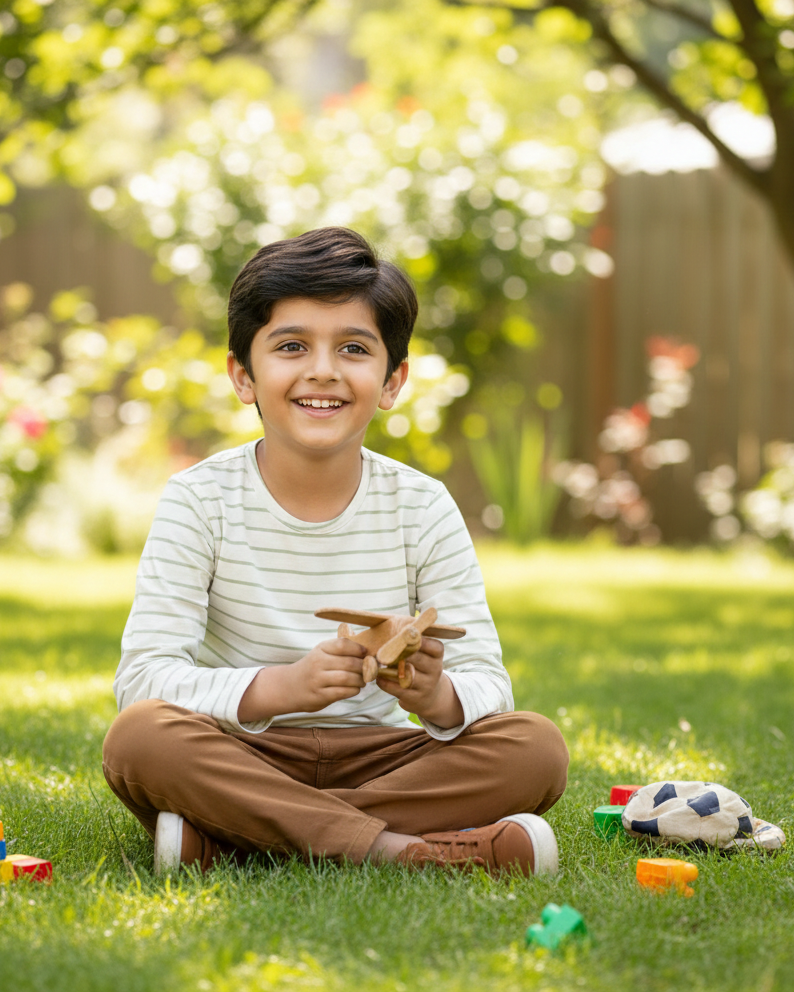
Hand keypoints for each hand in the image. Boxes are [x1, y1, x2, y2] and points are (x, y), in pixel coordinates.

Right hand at [238, 637, 366, 721]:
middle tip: (369, 670)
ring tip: (362, 681)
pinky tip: (354, 689)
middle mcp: (318, 662)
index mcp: (321, 649)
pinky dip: (353, 691)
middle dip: (364, 667)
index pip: (343, 644)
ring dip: (360, 680)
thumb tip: (368, 652)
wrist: (289, 687)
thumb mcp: (322, 653)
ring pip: (348, 678)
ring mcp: (318, 680)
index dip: (359, 649)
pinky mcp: (320, 696)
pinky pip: (343, 692)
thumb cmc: (313, 668)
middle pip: (349, 663)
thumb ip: (341, 650)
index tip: (366, 654)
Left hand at [376, 636, 463, 728]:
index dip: (419, 640)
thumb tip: (396, 621)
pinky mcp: (415, 698)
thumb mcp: (423, 651)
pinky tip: (378, 675)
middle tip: (384, 647)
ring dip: (389, 668)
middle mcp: (435, 670)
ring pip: (405, 675)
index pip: (433, 646)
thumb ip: (412, 638)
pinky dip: (384, 681)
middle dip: (399, 652)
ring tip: (377, 661)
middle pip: (416, 658)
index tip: (405, 634)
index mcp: (437, 655)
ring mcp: (426, 686)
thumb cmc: (420, 664)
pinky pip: (396, 689)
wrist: (430, 696)